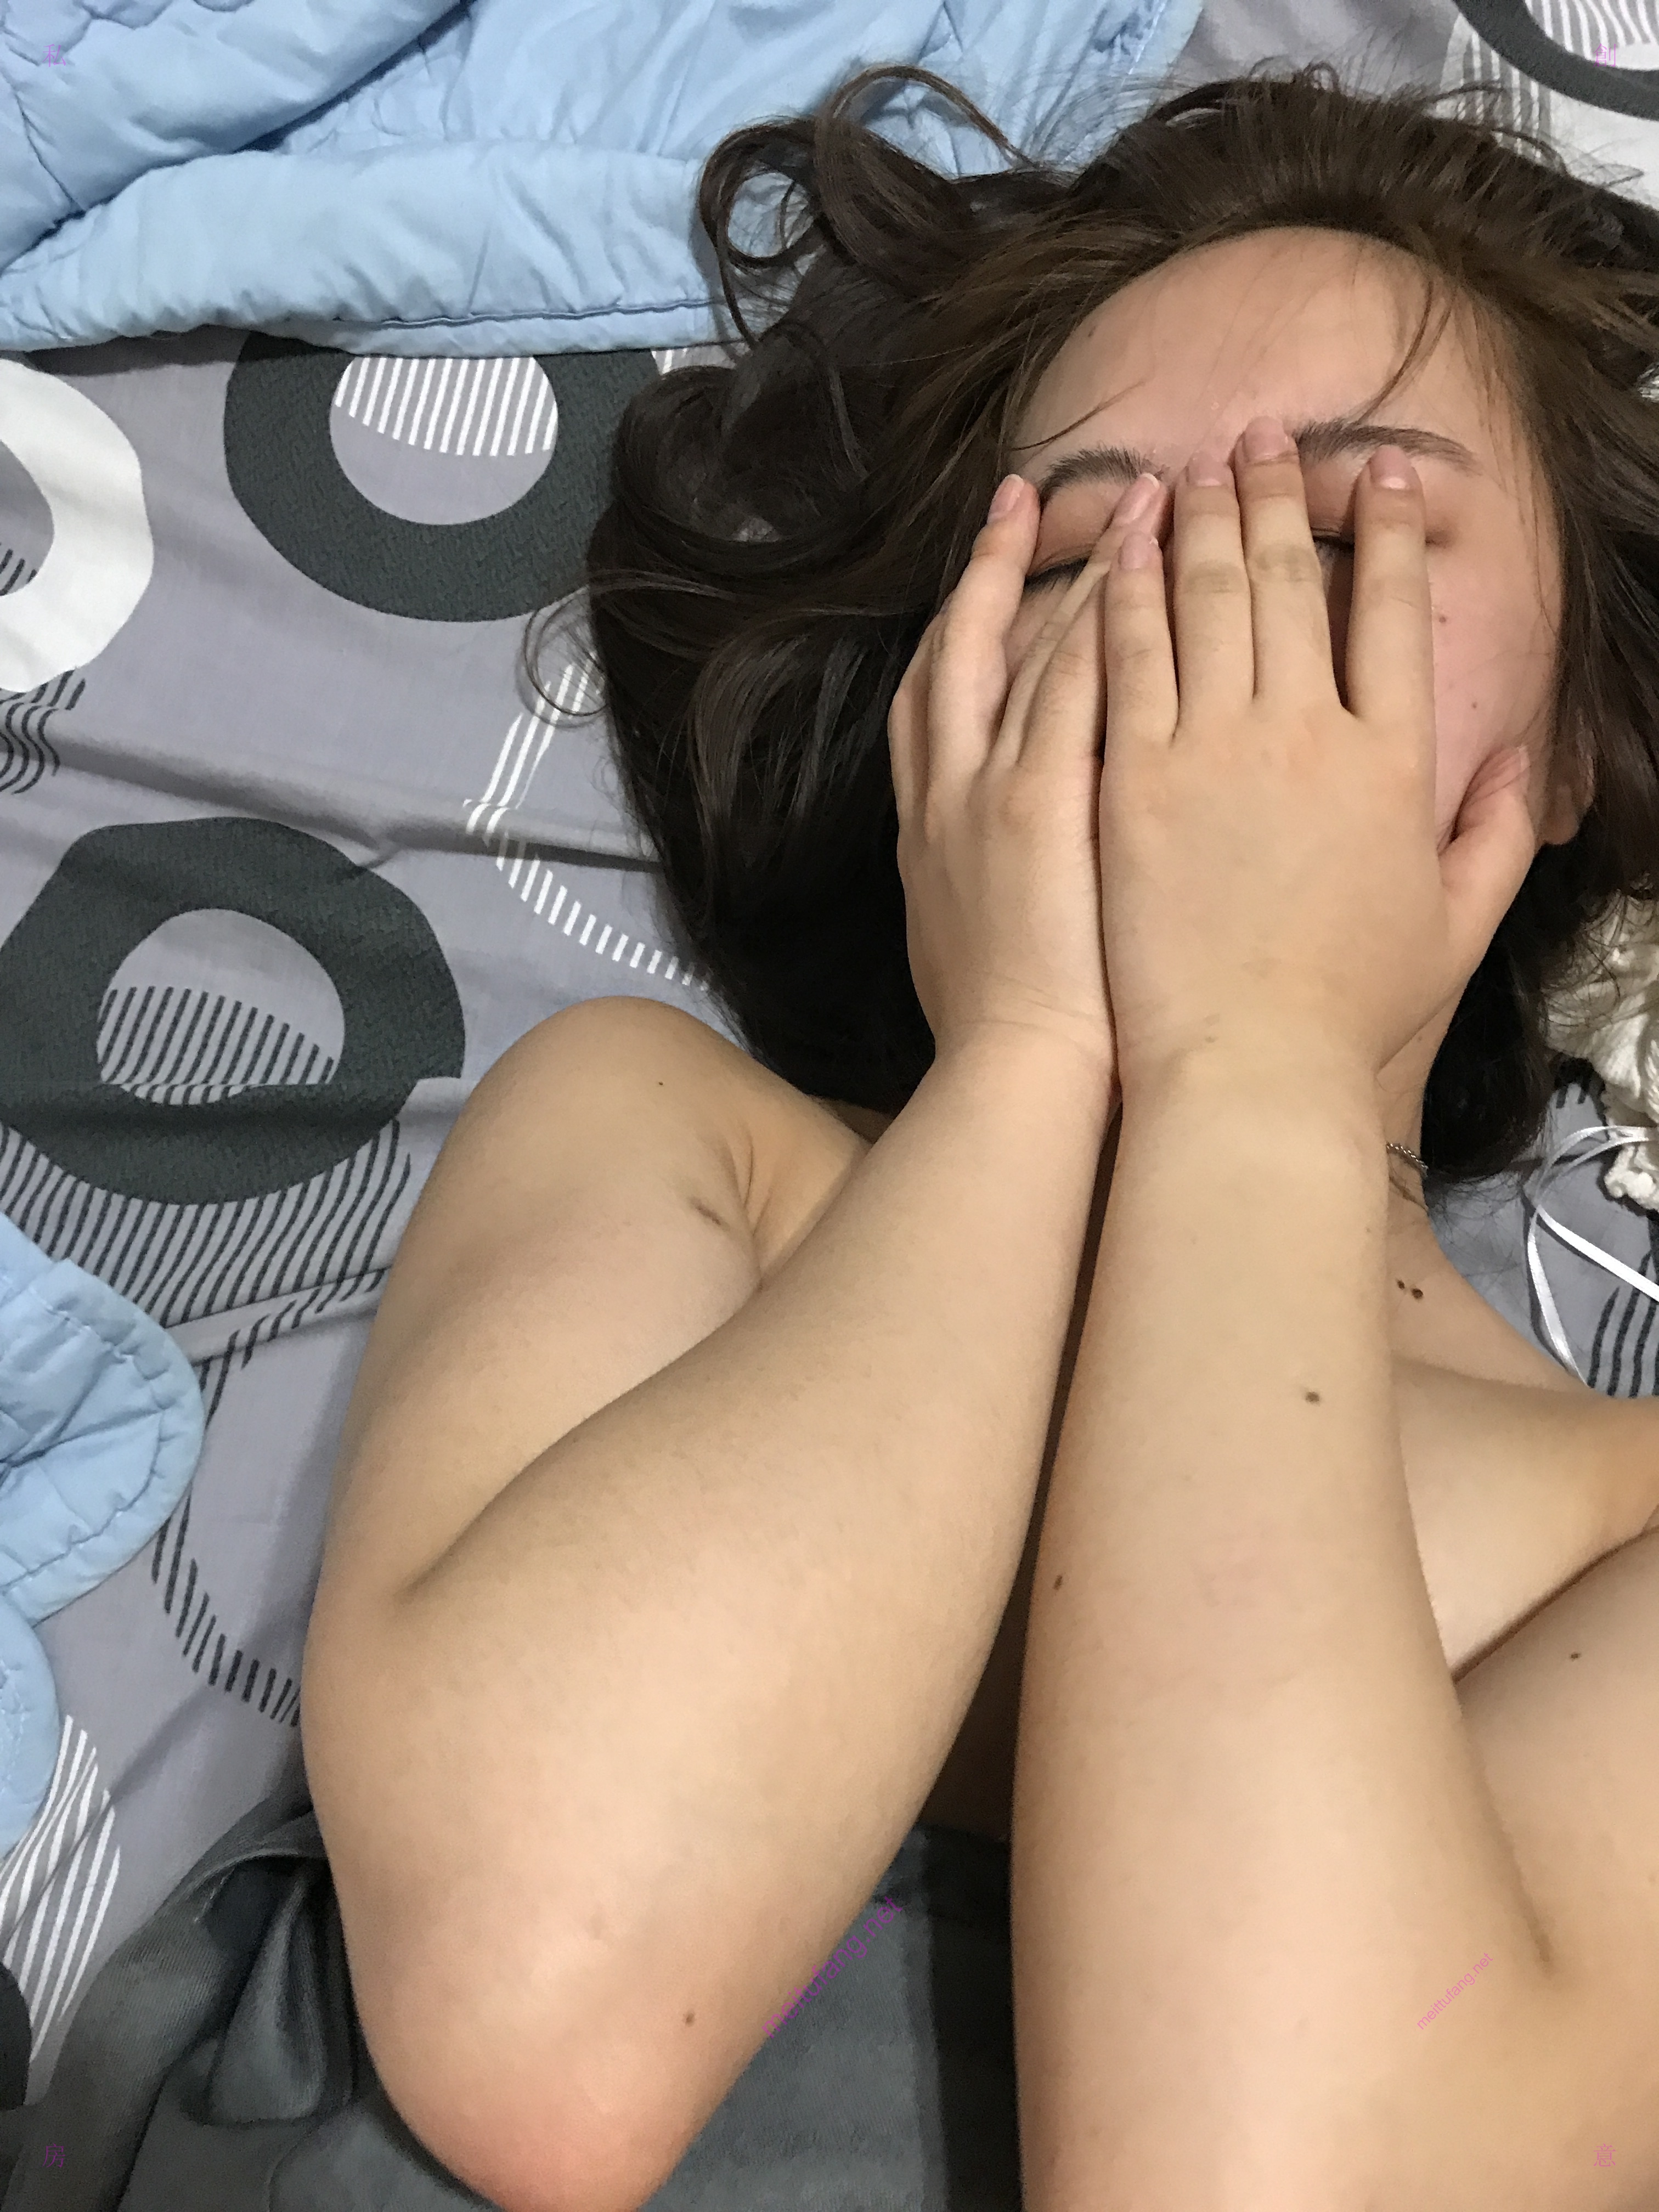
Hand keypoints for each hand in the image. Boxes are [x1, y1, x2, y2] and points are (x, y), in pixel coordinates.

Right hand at [888, 467, 1169, 1101]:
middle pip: (955, 652)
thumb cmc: (1016, 1050)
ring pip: (1024, 648)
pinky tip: (1150, 559)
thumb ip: (987, 893)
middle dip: (987, 571)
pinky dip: (1104, 613)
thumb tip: (1011, 877)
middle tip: (1028, 498)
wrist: (1016, 1086)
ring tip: (1130, 500)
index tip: (989, 581)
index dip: (959, 632)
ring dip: (1075, 571)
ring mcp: (987, 791)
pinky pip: (1073, 681)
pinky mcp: (1041, 801)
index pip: (933, 704)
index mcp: (926, 833)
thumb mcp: (973, 955)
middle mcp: (943, 795)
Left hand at [1094, 417, 1538, 1101]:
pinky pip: (1127, 659)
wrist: (1246, 1068)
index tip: (1377, 475)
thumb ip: (1498, 837)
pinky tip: (1123, 544)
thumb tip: (1521, 767)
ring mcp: (1214, 751)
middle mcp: (1308, 733)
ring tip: (1197, 462)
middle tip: (1261, 435)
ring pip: (1207, 600)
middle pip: (1292, 581)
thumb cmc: (1348, 1014)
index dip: (1388, 532)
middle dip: (1277, 494)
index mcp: (1394, 761)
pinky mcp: (1134, 780)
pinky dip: (1126, 590)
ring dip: (1204, 519)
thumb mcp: (1455, 926)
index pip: (1394, 613)